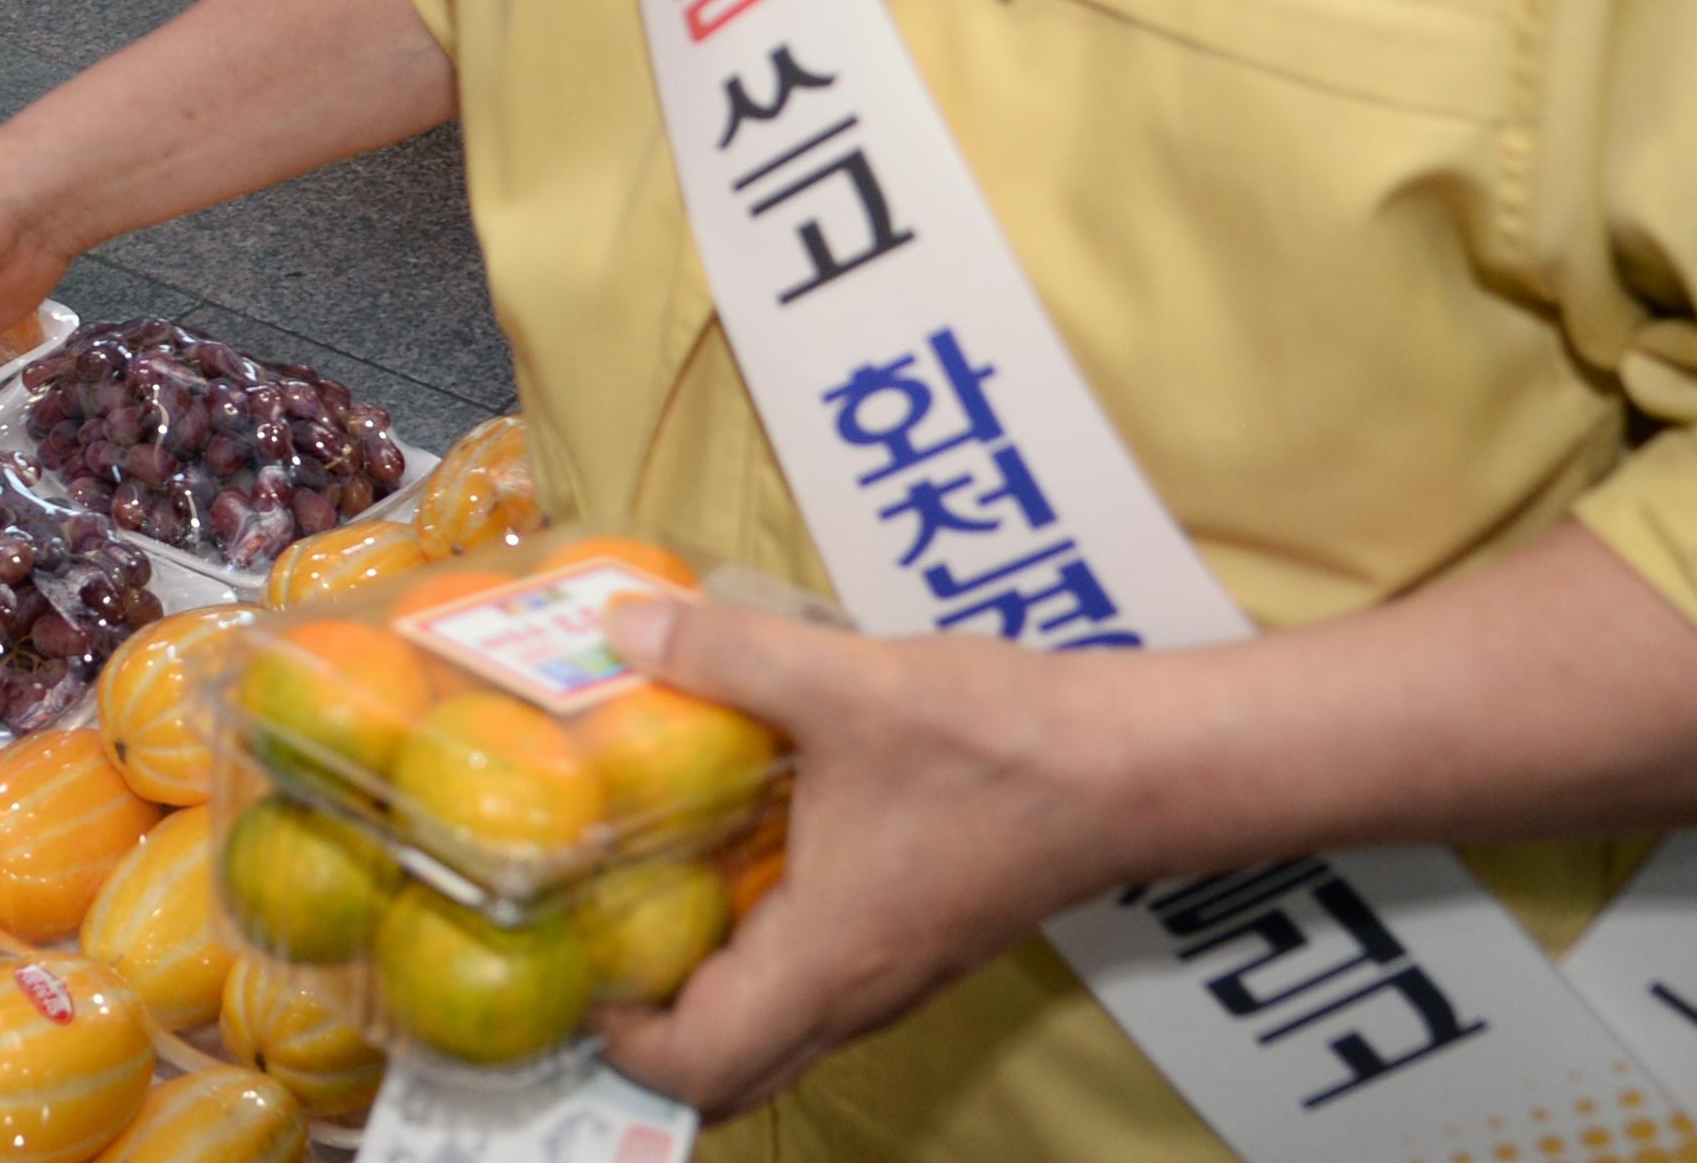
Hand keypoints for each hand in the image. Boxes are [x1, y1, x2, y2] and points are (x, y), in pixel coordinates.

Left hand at [586, 591, 1110, 1119]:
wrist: (1132, 766)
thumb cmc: (997, 743)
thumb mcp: (842, 681)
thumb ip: (725, 653)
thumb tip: (621, 624)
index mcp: (826, 960)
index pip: (697, 1064)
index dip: (616, 1039)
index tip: (564, 965)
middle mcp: (856, 992)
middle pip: (730, 1072)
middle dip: (647, 1035)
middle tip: (586, 948)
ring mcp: (890, 974)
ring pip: (774, 1031)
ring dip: (701, 992)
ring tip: (635, 904)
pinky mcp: (915, 940)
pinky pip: (813, 985)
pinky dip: (754, 955)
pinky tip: (727, 862)